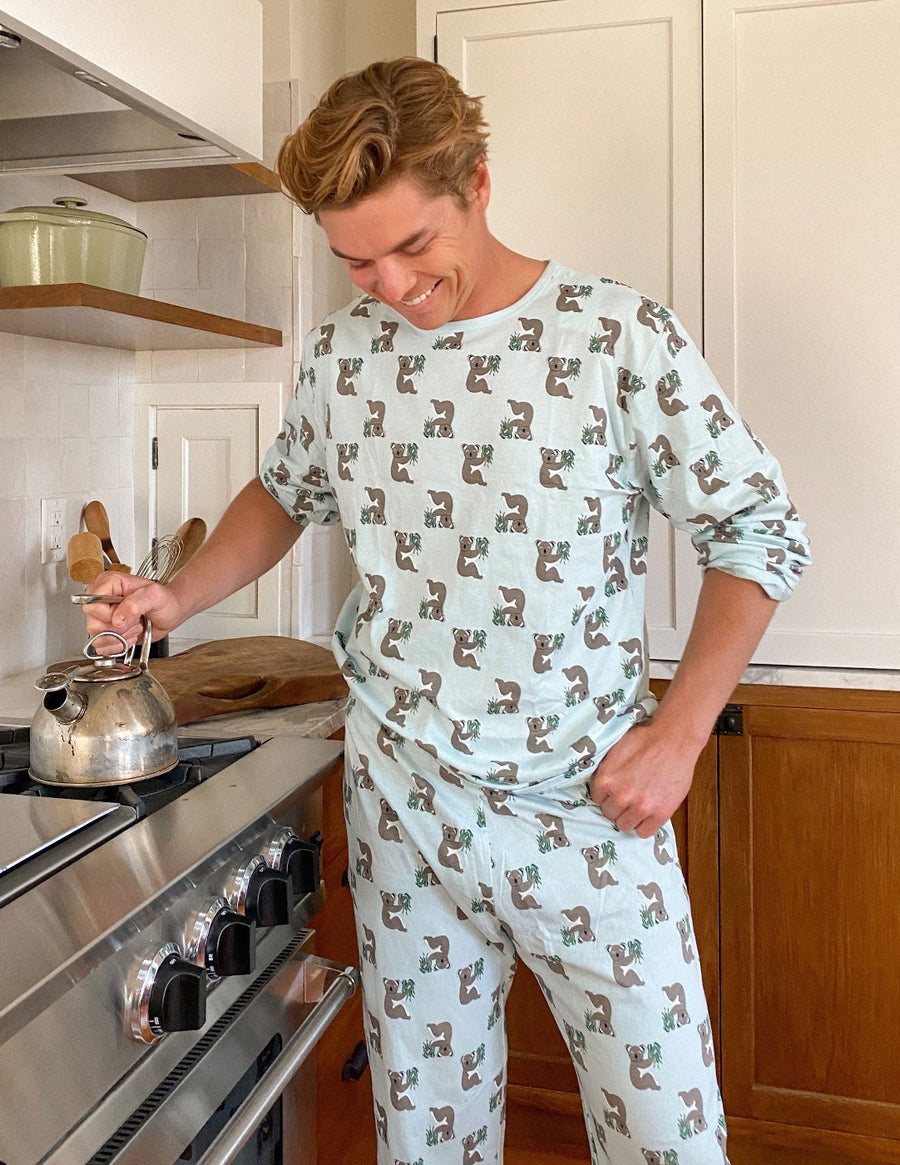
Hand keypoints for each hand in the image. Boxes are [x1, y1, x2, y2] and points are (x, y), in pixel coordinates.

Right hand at [84, 570, 183, 648]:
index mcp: (108, 583)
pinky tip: (130, 635)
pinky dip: (119, 645)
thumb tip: (117, 618)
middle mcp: (101, 600)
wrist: (170, 613)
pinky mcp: (105, 632)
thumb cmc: (163, 600)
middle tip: (136, 621)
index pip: (92, 605)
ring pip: (97, 637)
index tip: (128, 614)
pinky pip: (101, 647)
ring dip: (121, 637)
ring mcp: (101, 617)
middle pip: (93, 624)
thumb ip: (135, 603)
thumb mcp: (154, 595)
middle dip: (119, 628)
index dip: (109, 614)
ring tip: (135, 627)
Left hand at [589, 719, 698, 837]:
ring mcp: (640, 807)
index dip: (606, 794)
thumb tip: (600, 783)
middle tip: (628, 796)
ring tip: (638, 805)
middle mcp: (620, 796)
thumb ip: (606, 770)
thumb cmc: (647, 740)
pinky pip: (644, 832)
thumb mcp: (616, 750)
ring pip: (624, 825)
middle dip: (617, 805)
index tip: (614, 791)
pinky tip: (648, 815)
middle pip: (609, 813)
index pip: (596, 798)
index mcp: (606, 780)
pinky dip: (645, 825)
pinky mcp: (660, 813)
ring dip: (630, 817)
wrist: (674, 740)